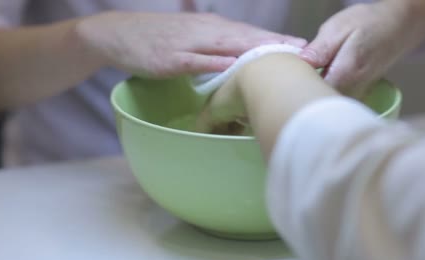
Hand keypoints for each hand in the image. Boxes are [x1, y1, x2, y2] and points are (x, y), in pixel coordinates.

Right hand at [76, 11, 306, 77]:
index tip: (307, 49)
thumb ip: (219, 50)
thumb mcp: (194, 40)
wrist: (116, 34)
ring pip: (229, 46)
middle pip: (248, 39)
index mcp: (214, 28)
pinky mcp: (172, 59)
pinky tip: (237, 68)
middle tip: (308, 53)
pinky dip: (220, 64)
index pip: (252, 35)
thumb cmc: (158, 39)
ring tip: (283, 58)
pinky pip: (200, 62)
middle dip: (278, 45)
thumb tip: (244, 63)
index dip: (280, 41)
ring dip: (256, 52)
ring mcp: (189, 44)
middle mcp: (206, 32)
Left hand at [300, 1, 424, 97]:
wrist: (399, 26)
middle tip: (290, 78)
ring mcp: (356, 95)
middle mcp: (352, 90)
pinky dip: (324, 92)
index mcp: (345, 74)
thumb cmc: (368, 23)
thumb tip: (299, 64)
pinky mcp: (357, 94)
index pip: (312, 93)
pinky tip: (318, 80)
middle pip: (319, 102)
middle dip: (302, 93)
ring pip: (327, 101)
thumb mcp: (338, 28)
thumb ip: (319, 49)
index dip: (297, 88)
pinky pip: (335, 98)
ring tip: (304, 78)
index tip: (286, 79)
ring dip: (313, 93)